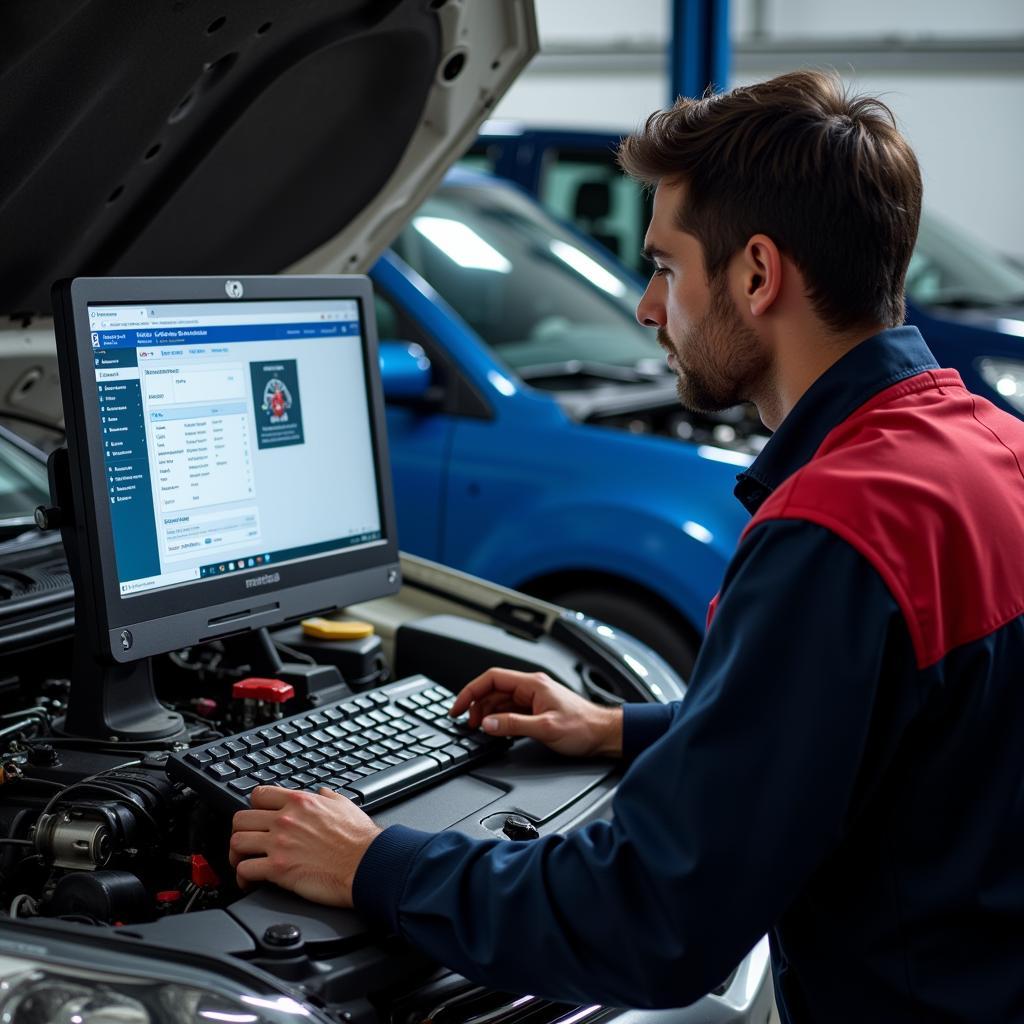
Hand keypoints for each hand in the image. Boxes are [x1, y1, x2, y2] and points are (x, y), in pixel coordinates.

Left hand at [229, 786, 381, 906]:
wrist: (366, 864)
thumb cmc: (360, 839)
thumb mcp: (346, 805)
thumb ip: (328, 797)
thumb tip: (323, 793)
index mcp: (300, 802)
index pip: (259, 795)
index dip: (254, 807)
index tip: (257, 818)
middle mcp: (285, 819)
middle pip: (240, 818)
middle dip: (240, 832)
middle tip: (246, 842)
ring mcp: (280, 844)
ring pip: (236, 842)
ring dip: (236, 855)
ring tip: (243, 862)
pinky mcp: (278, 869)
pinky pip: (244, 870)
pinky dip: (242, 878)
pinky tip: (249, 882)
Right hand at [450, 668, 622, 757]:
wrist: (603, 734)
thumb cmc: (583, 727)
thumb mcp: (545, 728)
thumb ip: (513, 724)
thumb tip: (488, 723)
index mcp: (532, 684)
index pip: (492, 678)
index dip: (471, 691)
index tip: (458, 707)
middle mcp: (531, 687)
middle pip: (493, 689)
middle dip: (475, 704)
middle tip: (465, 722)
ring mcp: (533, 698)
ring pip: (500, 700)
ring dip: (486, 713)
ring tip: (478, 728)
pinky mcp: (536, 710)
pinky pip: (510, 710)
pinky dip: (498, 719)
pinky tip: (495, 730)